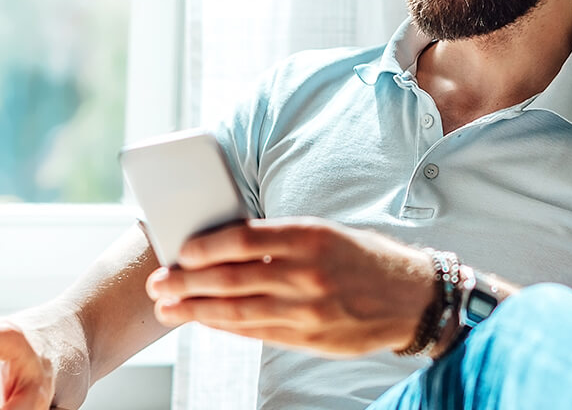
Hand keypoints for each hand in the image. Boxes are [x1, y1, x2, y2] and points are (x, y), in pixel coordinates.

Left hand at [145, 217, 433, 355]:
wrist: (412, 298)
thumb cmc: (364, 258)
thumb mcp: (327, 233)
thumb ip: (281, 240)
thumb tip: (225, 244)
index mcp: (312, 236)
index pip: (244, 239)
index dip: (205, 246)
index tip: (180, 250)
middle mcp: (308, 273)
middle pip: (232, 278)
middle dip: (187, 282)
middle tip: (158, 283)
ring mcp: (309, 310)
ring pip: (238, 311)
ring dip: (196, 310)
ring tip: (167, 308)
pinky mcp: (310, 338)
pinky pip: (256, 333)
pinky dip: (225, 327)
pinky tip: (204, 321)